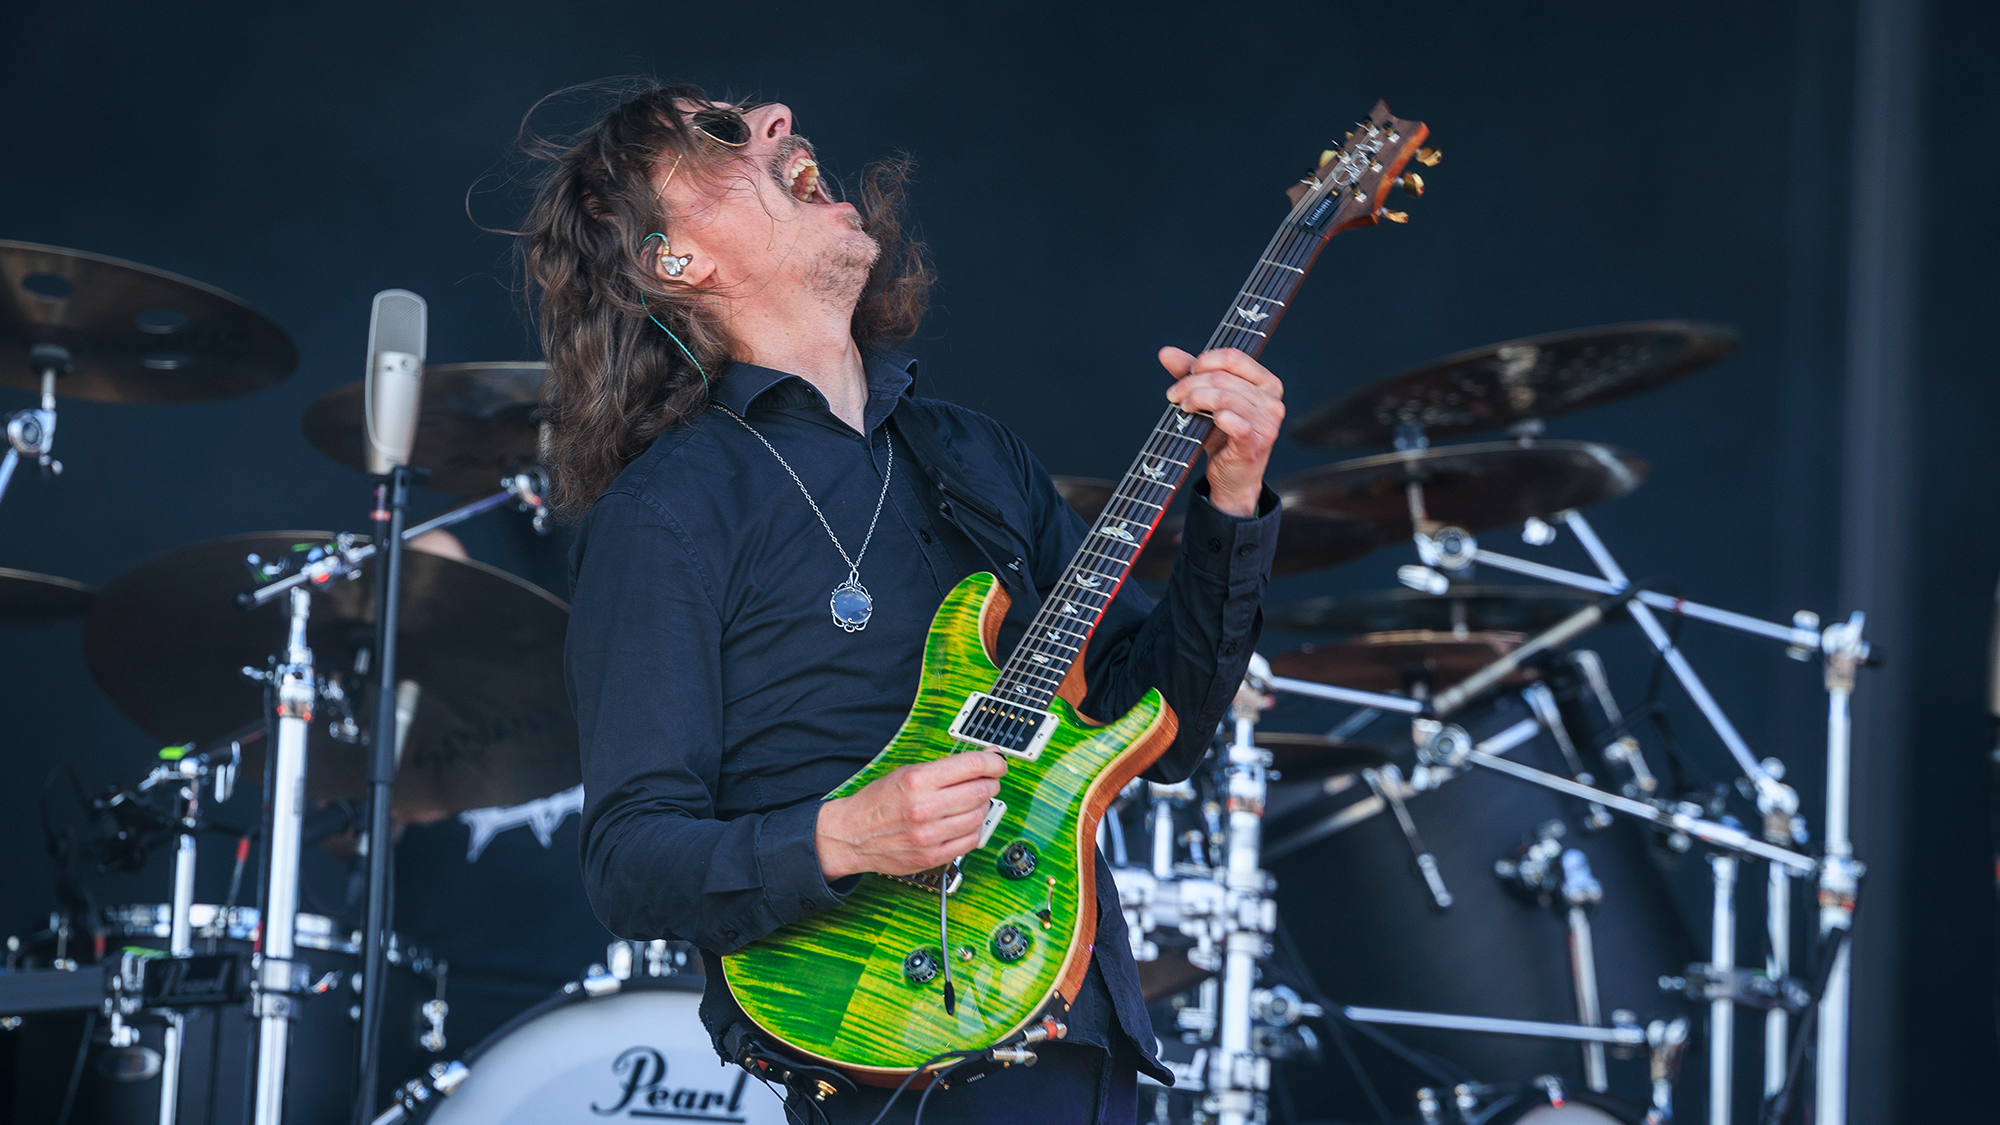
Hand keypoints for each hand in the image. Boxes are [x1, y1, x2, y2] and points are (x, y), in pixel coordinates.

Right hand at [815, 751, 1007, 879]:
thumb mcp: (906, 773)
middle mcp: (924, 808)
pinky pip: (971, 841)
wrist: (852, 835)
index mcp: (917, 781)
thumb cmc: (878, 802)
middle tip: (988, 781)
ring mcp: (929, 835)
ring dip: (982, 806)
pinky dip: (975, 829)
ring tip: (972, 802)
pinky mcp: (932, 856)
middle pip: (980, 791)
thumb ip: (944, 768)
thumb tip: (982, 760)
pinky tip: (965, 822)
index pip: (972, 766)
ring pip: (979, 816)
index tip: (998, 762)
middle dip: (990, 783)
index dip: (993, 762)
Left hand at [1159, 346, 1284, 516]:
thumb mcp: (1207, 400)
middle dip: (1192, 383)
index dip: (1206, 360)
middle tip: (1174, 395)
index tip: (1188, 373)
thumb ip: (1191, 374)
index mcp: (1267, 383)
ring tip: (1184, 408)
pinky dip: (1214, 417)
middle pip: (1225, 377)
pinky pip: (1234, 421)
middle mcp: (1273, 401)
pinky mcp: (1256, 443)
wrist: (1232, 477)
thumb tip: (1167, 353)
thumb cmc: (1223, 436)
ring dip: (1197, 399)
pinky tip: (1203, 420)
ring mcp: (1268, 423)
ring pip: (1225, 397)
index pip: (1235, 357)